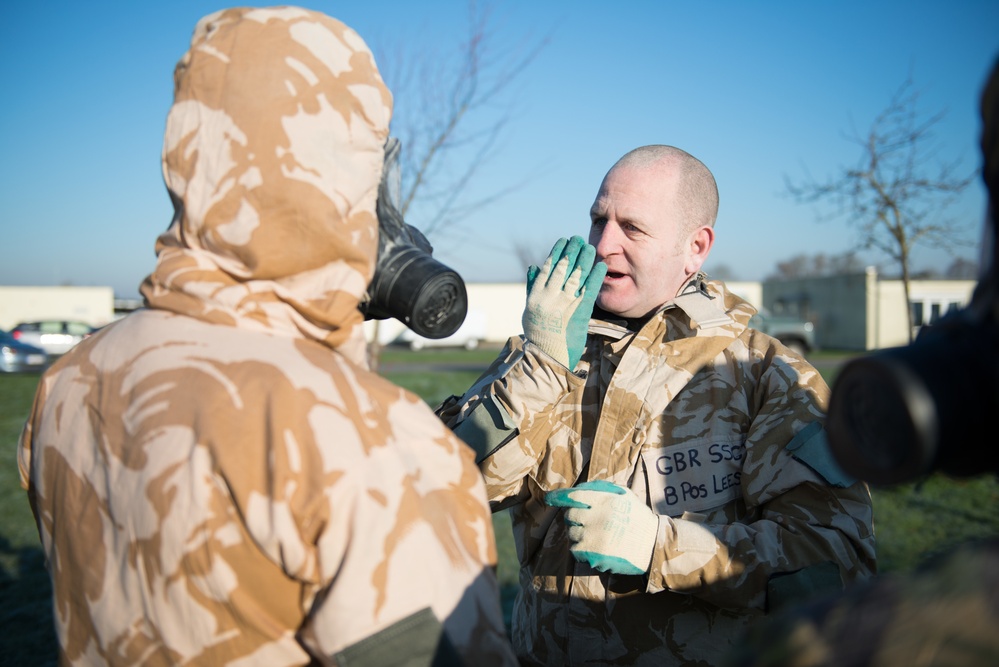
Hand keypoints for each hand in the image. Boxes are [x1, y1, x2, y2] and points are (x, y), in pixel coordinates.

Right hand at [523, 236, 606, 368]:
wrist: (546, 356)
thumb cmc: (538, 334)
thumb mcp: (529, 309)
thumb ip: (531, 287)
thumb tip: (533, 267)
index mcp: (538, 294)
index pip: (549, 267)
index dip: (558, 251)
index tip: (564, 240)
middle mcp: (551, 297)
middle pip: (564, 267)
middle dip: (572, 250)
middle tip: (579, 238)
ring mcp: (565, 304)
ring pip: (577, 276)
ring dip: (585, 259)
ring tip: (590, 247)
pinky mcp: (580, 313)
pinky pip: (590, 291)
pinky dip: (596, 277)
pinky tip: (601, 266)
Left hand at [545, 480, 657, 574]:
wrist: (654, 544)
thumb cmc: (637, 517)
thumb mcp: (624, 495)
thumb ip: (602, 489)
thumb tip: (577, 489)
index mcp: (606, 500)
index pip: (574, 496)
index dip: (559, 497)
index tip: (549, 499)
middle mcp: (599, 516)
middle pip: (570, 516)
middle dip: (574, 518)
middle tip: (586, 522)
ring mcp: (596, 536)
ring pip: (572, 534)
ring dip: (578, 534)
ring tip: (594, 535)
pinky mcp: (595, 554)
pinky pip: (576, 550)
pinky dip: (581, 549)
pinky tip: (594, 547)